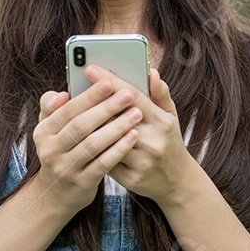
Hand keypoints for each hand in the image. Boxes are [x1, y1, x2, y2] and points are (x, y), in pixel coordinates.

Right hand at [33, 77, 143, 214]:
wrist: (57, 194)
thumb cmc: (61, 151)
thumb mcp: (50, 129)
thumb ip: (52, 107)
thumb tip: (64, 94)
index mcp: (43, 132)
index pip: (67, 110)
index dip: (88, 96)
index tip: (108, 82)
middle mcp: (50, 150)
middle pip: (81, 126)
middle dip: (106, 108)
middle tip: (128, 95)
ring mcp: (66, 168)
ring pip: (93, 144)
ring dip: (117, 127)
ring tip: (136, 113)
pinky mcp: (82, 183)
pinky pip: (103, 163)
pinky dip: (119, 148)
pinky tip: (133, 136)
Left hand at [80, 64, 190, 204]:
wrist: (177, 182)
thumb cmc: (169, 142)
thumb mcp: (171, 116)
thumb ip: (160, 94)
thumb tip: (151, 72)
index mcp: (161, 122)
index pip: (132, 96)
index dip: (110, 80)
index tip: (89, 68)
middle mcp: (152, 141)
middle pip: (115, 118)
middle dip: (93, 102)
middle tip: (72, 88)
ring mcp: (141, 162)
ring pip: (107, 140)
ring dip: (89, 126)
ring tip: (72, 112)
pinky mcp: (131, 178)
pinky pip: (106, 160)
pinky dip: (93, 148)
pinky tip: (81, 138)